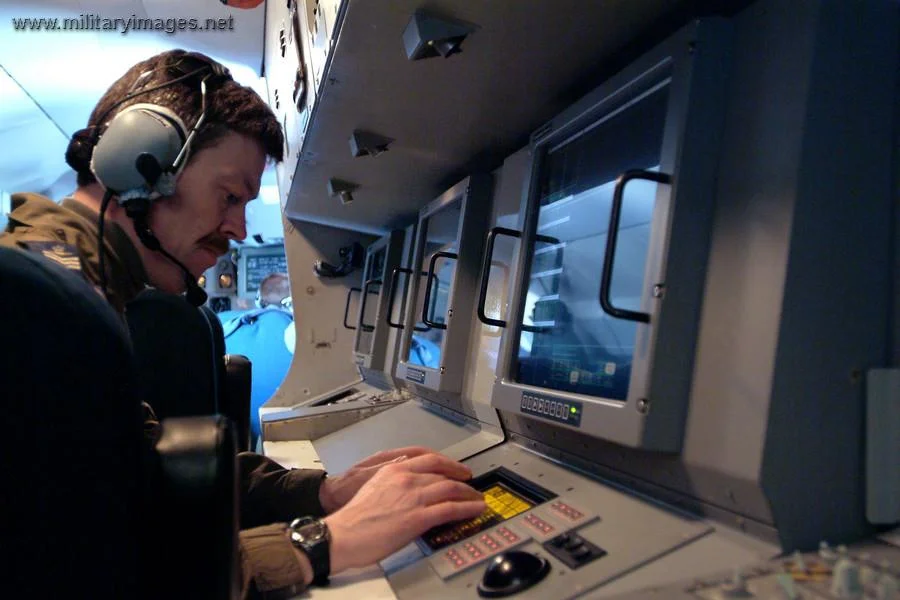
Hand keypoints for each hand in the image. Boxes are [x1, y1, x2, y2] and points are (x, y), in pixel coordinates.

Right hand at [323, 453, 485, 572]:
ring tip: (477, 499)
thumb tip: (411, 489)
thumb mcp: (375, 487)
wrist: (344, 534)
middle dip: (461, 479)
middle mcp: (406, 478)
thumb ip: (395, 483)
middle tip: (470, 485)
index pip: (429, 458)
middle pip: (443, 473)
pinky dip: (467, 508)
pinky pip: (451, 509)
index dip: (449, 463)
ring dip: (469, 494)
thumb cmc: (354, 517)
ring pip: (451, 489)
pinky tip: (474, 509)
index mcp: (394, 469)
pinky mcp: (419, 517)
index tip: (457, 468)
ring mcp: (414, 497)